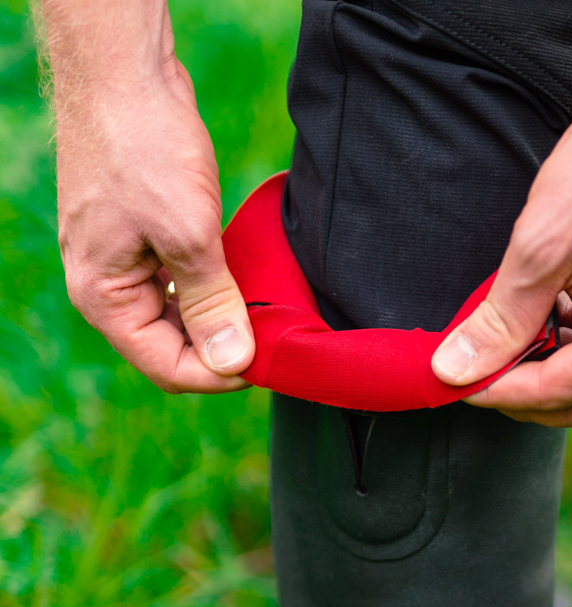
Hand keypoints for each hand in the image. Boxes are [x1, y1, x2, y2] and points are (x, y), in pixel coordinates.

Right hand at [42, 0, 253, 393]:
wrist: (125, 73)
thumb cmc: (144, 146)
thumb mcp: (188, 234)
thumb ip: (211, 304)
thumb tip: (233, 362)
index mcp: (104, 298)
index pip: (167, 367)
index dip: (220, 373)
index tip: (266, 360)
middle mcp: (108, 290)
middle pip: (173, 349)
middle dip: (222, 348)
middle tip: (273, 336)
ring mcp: (125, 265)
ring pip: (181, 320)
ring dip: (221, 319)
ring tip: (263, 308)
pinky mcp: (145, 242)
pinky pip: (182, 287)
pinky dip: (214, 290)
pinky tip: (244, 281)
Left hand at [430, 0, 571, 430]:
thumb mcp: (538, 249)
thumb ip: (497, 322)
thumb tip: (452, 370)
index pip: (561, 392)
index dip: (504, 392)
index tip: (464, 382)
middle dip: (536, 399)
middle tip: (488, 375)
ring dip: (567, 377)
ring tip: (523, 341)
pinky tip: (561, 320)